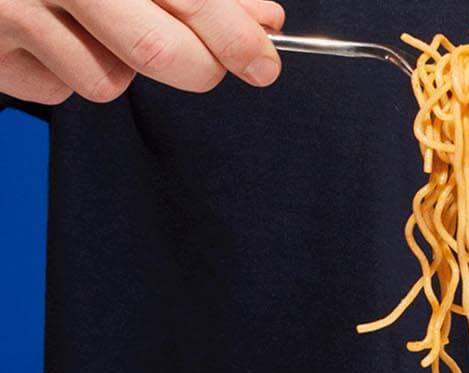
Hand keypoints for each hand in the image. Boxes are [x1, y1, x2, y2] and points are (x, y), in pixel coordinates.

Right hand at [0, 0, 284, 105]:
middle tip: (207, 65)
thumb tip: (265, 22)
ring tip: (87, 24)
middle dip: (198, 67)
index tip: (263, 62)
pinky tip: (46, 36)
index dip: (233, 33)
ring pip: (110, 81)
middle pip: (157, 49)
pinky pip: (62, 88)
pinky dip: (65, 71)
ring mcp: (18, 5)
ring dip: (116, 66)